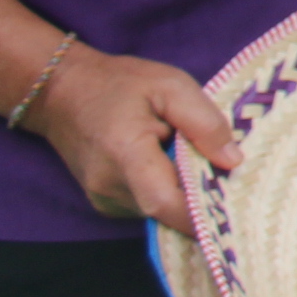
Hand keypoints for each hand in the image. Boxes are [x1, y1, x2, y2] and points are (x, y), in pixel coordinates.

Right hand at [30, 46, 236, 236]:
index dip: (200, 212)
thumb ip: (203, 122)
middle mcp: (109, 187)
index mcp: (126, 155)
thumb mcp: (171, 86)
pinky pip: (146, 206)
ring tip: (200, 163)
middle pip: (168, 211)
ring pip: (159, 212)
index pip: (164, 202)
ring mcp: (103, 198)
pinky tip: (176, 167)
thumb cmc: (120, 84)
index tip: (233, 207)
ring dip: (184, 194)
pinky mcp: (105, 202)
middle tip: (229, 177)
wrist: (62, 93)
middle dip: (201, 200)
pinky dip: (168, 192)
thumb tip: (233, 161)